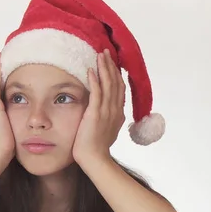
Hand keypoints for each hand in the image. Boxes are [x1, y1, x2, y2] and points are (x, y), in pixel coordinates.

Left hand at [73, 49, 124, 164]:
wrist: (95, 159)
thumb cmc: (97, 147)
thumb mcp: (107, 130)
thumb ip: (109, 118)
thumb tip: (109, 113)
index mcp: (118, 113)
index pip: (119, 89)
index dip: (116, 74)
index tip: (112, 63)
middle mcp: (115, 110)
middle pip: (116, 82)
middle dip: (111, 66)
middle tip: (106, 52)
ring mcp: (106, 111)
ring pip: (108, 84)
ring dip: (104, 68)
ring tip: (100, 55)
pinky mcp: (96, 114)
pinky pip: (96, 93)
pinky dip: (95, 80)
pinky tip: (91, 70)